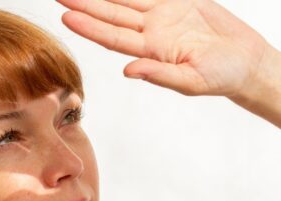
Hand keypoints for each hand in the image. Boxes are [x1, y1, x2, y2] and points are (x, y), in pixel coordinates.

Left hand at [57, 0, 269, 97]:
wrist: (245, 61)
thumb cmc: (220, 77)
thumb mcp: (191, 81)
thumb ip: (159, 75)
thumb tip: (128, 72)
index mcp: (150, 51)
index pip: (112, 37)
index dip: (89, 27)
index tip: (66, 17)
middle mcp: (150, 32)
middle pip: (111, 14)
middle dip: (85, 4)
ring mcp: (162, 15)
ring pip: (125, 0)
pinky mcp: (177, 2)